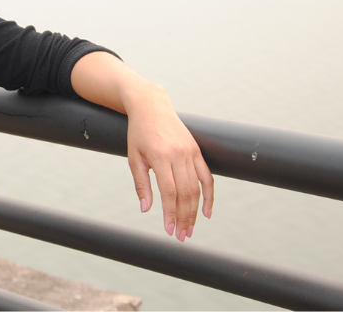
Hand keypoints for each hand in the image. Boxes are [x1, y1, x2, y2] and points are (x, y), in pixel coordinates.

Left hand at [125, 85, 212, 240]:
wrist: (152, 106)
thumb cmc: (138, 133)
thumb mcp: (134, 157)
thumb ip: (141, 184)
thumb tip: (146, 209)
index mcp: (160, 156)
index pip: (169, 192)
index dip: (170, 213)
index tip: (168, 230)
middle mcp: (179, 154)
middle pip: (186, 193)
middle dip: (184, 217)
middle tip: (180, 236)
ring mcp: (190, 152)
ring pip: (197, 188)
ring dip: (194, 211)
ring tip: (189, 229)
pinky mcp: (196, 151)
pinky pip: (207, 176)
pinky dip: (209, 195)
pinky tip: (206, 213)